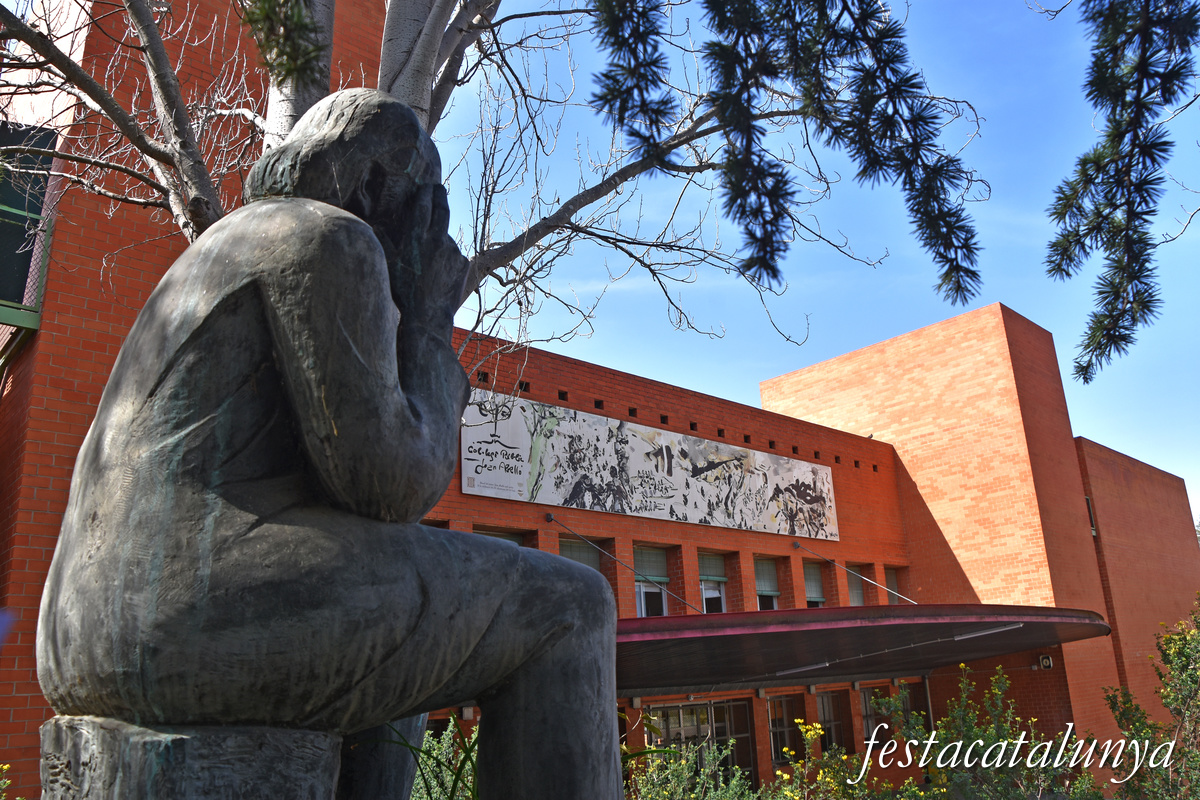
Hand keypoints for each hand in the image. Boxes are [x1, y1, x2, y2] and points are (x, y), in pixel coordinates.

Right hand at [388, 183, 468, 333]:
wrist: (427, 317)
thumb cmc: (402, 292)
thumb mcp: (388, 264)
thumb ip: (383, 241)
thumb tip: (373, 224)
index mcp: (417, 237)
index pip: (423, 205)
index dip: (425, 193)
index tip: (426, 186)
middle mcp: (438, 239)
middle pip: (441, 209)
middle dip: (439, 196)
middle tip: (438, 188)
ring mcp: (453, 251)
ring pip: (446, 238)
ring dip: (439, 242)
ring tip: (428, 263)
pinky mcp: (464, 263)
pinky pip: (454, 255)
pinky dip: (447, 259)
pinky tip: (438, 275)